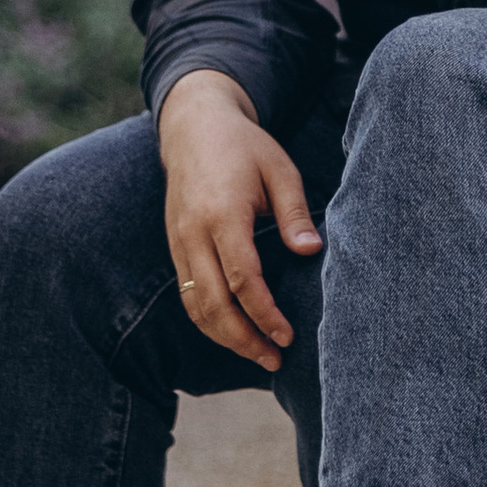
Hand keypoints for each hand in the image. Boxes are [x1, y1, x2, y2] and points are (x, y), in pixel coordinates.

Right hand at [157, 69, 321, 370]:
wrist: (194, 127)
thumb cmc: (245, 147)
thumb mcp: (279, 168)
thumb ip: (293, 212)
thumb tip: (311, 251)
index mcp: (223, 215)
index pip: (242, 279)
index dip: (265, 314)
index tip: (288, 335)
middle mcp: (194, 235)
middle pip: (214, 304)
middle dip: (244, 339)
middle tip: (275, 359)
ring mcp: (179, 244)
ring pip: (196, 307)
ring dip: (225, 338)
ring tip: (258, 355)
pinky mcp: (174, 248)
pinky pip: (188, 296)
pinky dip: (208, 322)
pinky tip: (234, 333)